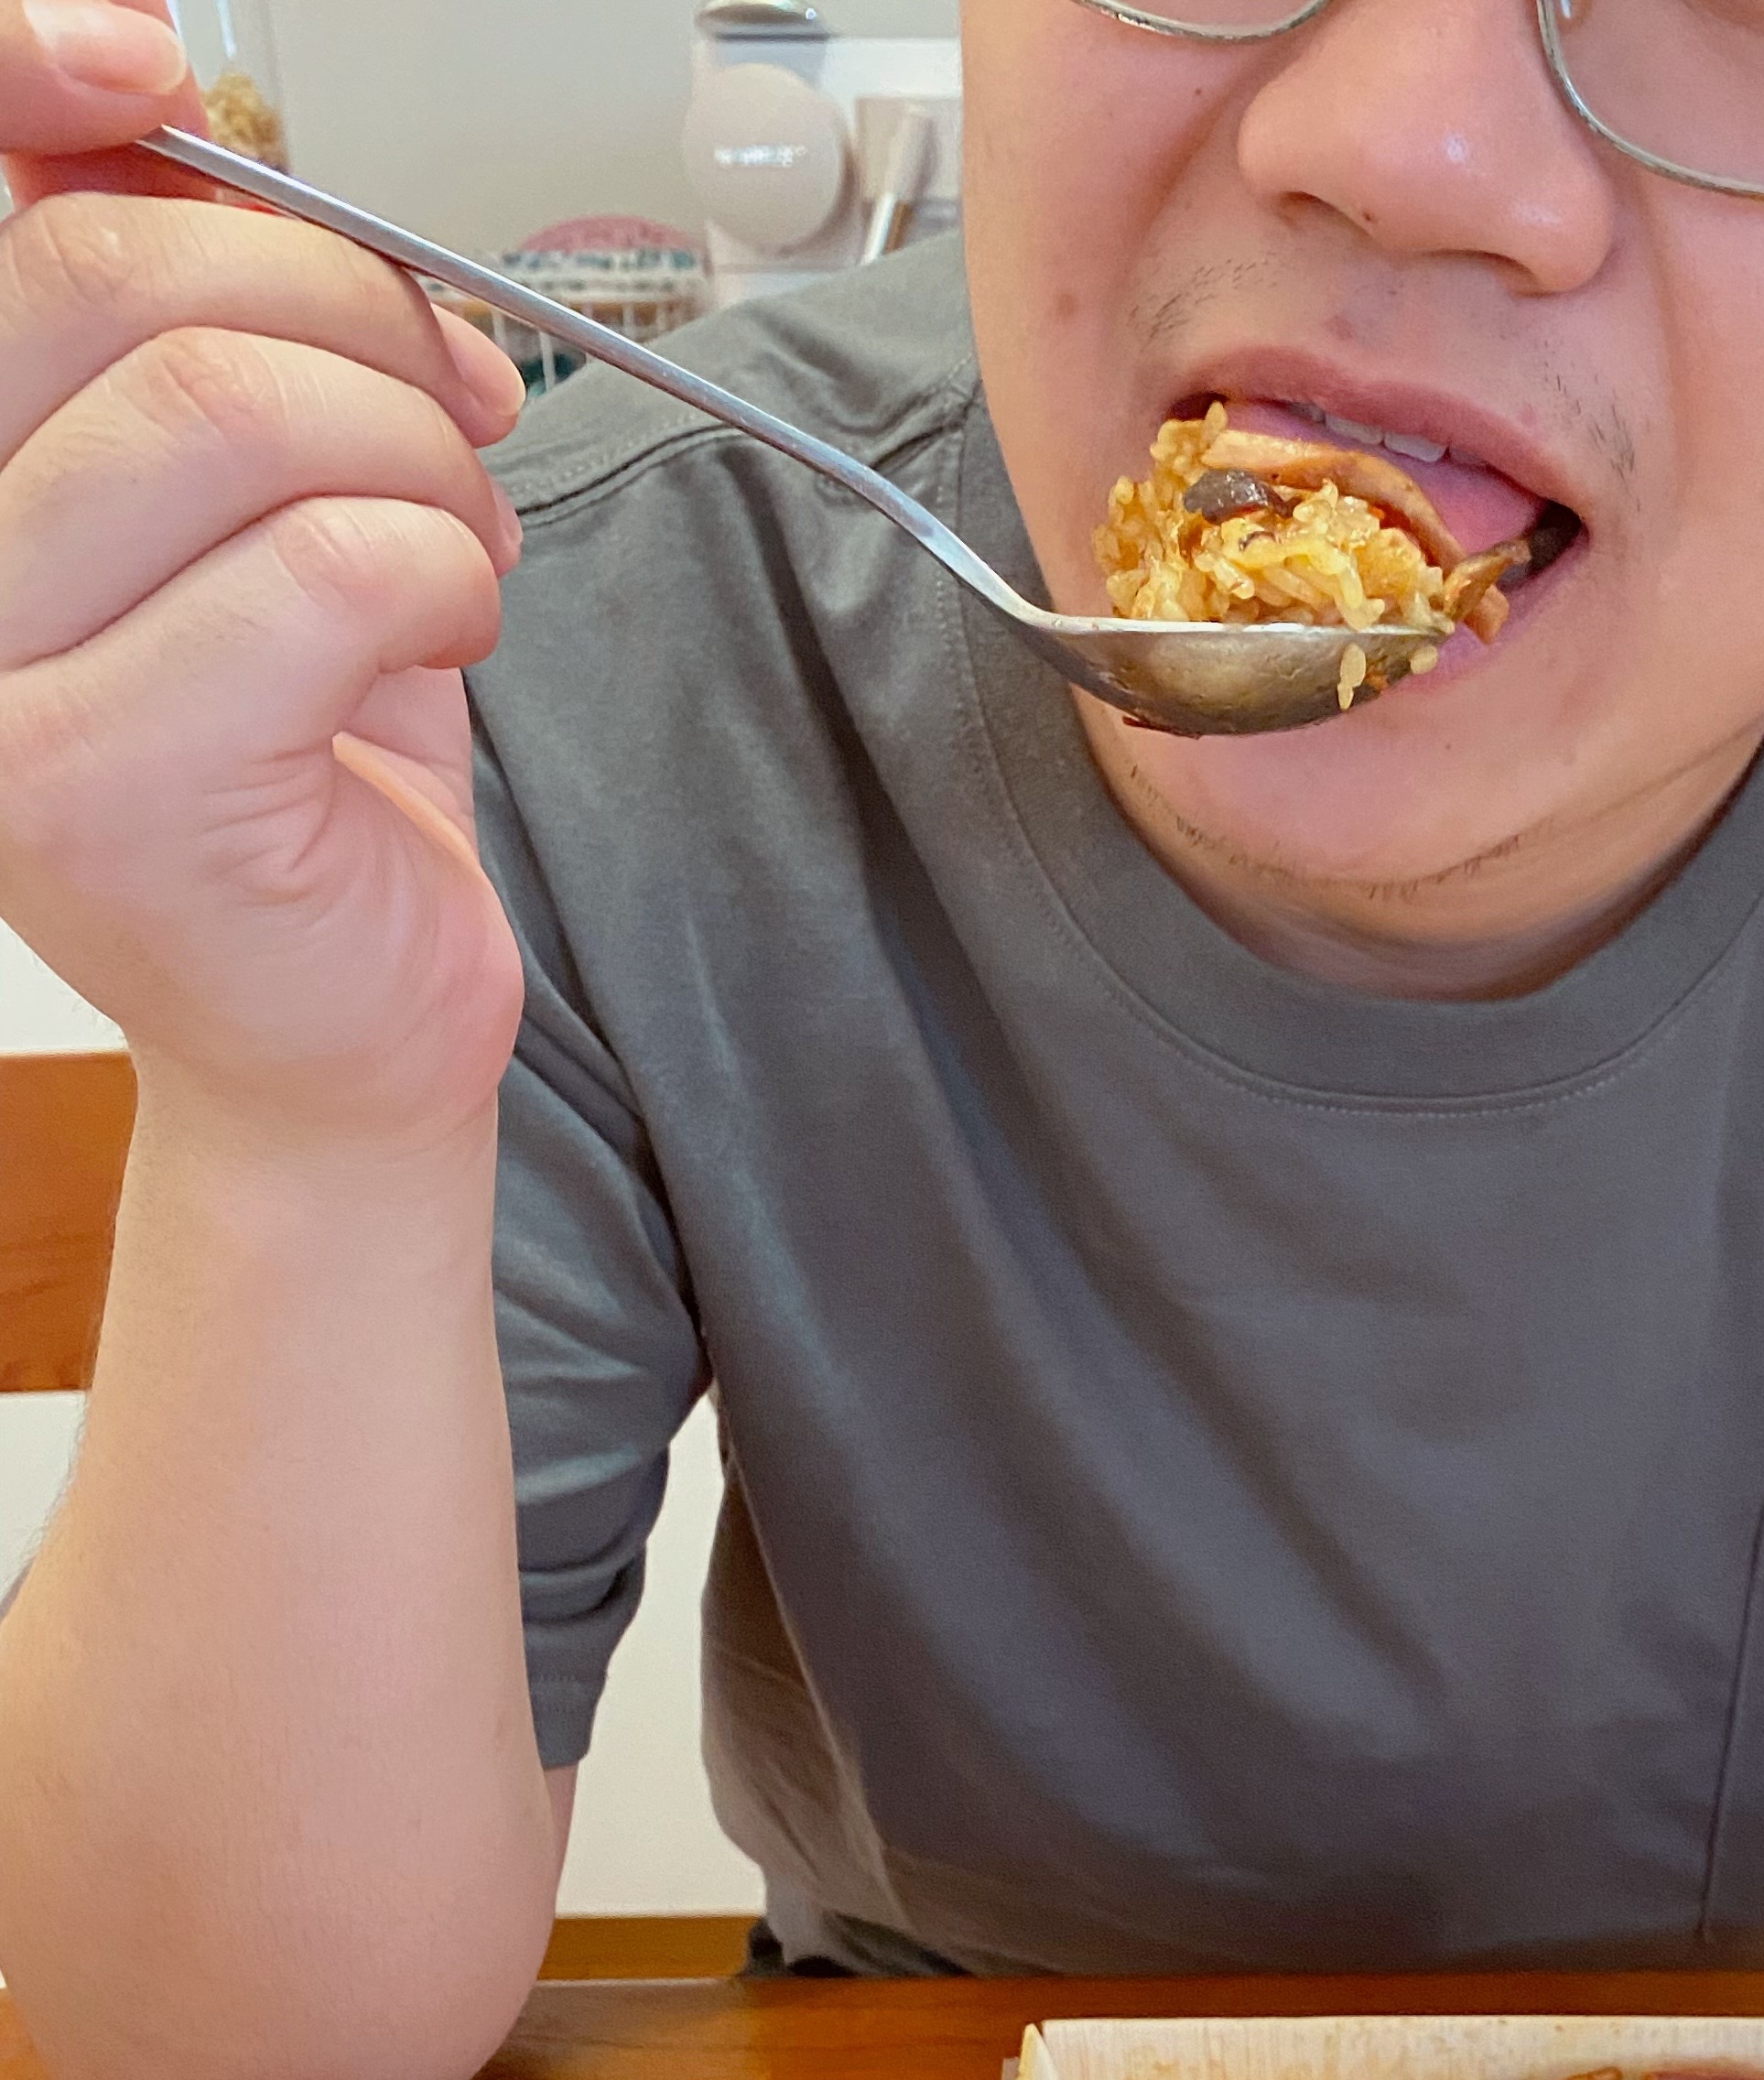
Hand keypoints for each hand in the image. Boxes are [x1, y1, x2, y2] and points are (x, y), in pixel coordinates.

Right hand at [0, 0, 530, 1155]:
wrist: (340, 1037)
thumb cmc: (308, 781)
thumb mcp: (248, 511)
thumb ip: (188, 321)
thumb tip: (148, 102)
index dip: (30, 77)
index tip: (151, 65)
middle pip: (117, 282)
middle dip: (345, 313)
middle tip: (454, 411)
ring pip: (237, 414)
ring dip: (415, 458)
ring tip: (459, 553)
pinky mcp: (107, 785)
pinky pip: (329, 564)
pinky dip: (442, 572)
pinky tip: (445, 630)